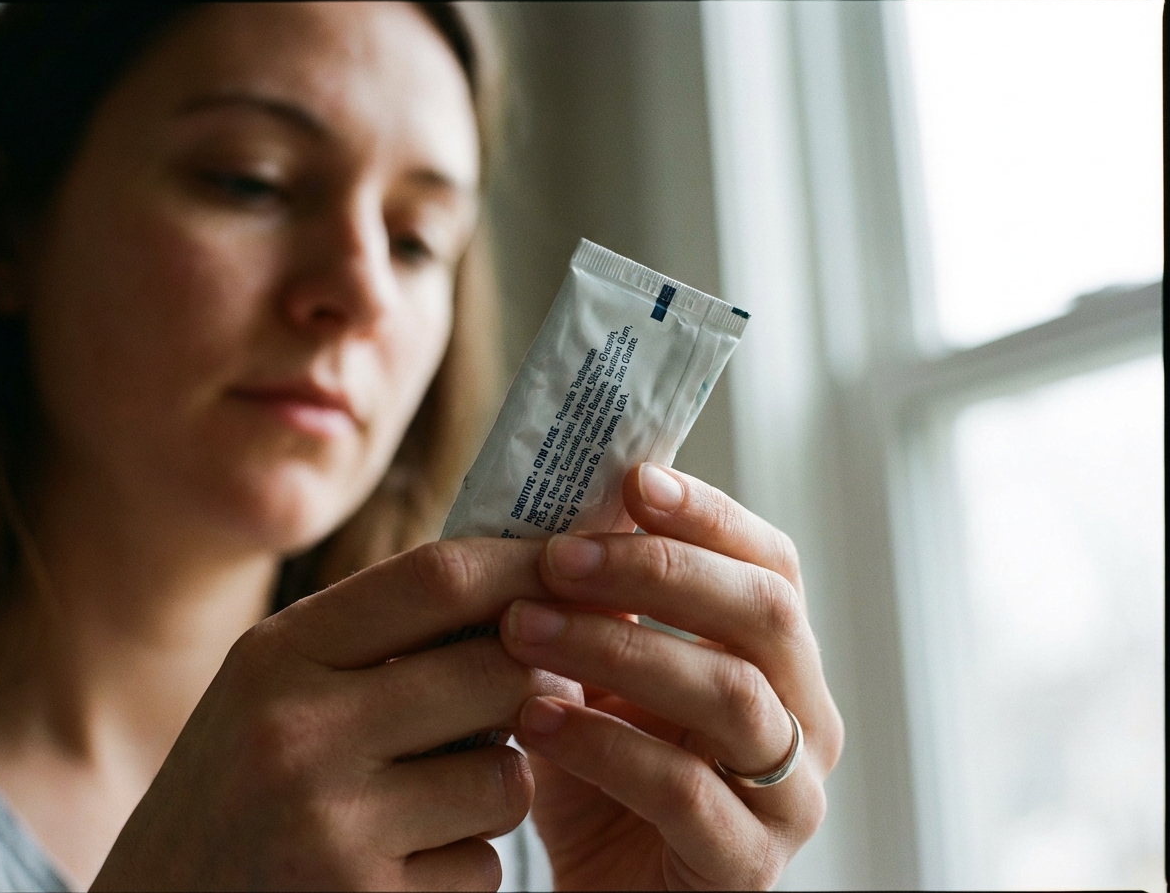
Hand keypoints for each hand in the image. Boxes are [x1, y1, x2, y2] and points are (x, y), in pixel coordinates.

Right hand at [91, 539, 580, 891]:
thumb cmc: (236, 791)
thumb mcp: (275, 687)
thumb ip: (378, 636)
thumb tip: (527, 586)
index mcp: (278, 655)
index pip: (437, 576)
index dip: (524, 566)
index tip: (572, 570)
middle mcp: (299, 731)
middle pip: (495, 671)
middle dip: (542, 679)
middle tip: (543, 689)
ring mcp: (331, 826)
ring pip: (507, 778)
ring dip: (501, 785)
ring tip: (440, 798)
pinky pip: (483, 865)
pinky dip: (467, 863)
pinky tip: (407, 866)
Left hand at [500, 463, 843, 890]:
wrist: (606, 889)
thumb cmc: (602, 767)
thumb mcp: (598, 671)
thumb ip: (602, 598)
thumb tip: (568, 495)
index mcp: (779, 659)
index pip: (771, 564)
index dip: (709, 514)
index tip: (633, 479)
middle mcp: (806, 717)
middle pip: (765, 614)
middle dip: (657, 571)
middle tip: (557, 556)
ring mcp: (790, 796)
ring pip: (731, 696)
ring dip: (619, 651)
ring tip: (523, 628)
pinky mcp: (748, 864)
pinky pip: (685, 792)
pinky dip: (605, 746)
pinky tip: (536, 721)